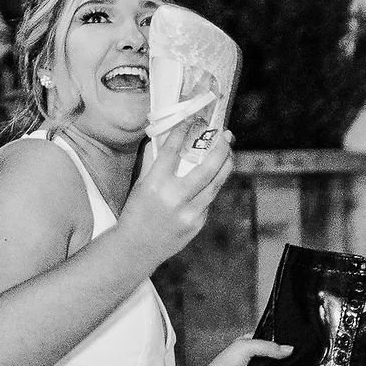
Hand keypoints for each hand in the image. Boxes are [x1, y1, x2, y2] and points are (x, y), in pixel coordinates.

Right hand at [117, 120, 235, 273]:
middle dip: (219, 147)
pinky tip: (214, 177)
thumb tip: (169, 137)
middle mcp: (174, 198)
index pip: (174, 150)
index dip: (185, 131)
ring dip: (226, 164)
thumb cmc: (136, 212)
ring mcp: (188, 213)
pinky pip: (209, 200)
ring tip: (229, 151)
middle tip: (224, 134)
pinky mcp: (197, 223)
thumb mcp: (141, 184)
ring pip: (215, 183)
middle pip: (206, 167)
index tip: (193, 118)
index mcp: (155, 183)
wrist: (137, 247)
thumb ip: (155, 162)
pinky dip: (212, 185)